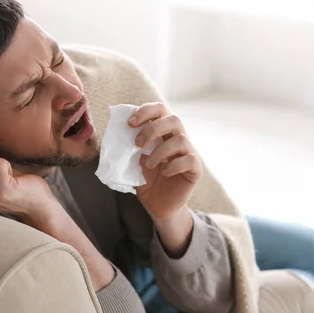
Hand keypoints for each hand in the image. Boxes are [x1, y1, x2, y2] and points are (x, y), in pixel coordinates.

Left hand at [129, 102, 202, 221]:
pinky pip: (190, 160)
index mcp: (164, 131)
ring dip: (160, 151)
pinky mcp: (195, 169)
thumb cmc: (146, 179)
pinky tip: (165, 173)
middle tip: (137, 143)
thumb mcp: (132, 161)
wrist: (157, 205)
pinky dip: (174, 165)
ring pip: (181, 139)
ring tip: (148, 164)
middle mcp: (179, 138)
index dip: (146, 111)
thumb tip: (117, 133)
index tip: (130, 123)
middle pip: (174, 119)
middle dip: (153, 129)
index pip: (159, 109)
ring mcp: (189, 153)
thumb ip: (128, 146)